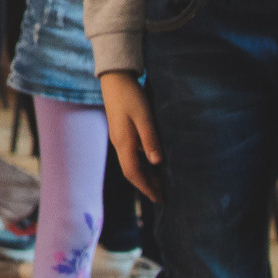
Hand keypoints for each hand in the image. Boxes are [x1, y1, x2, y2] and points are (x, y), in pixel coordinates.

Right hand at [101, 71, 165, 202]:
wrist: (115, 79)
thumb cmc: (131, 96)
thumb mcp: (143, 116)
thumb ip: (150, 139)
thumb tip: (157, 162)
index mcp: (124, 142)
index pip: (134, 173)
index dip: (146, 187)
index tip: (159, 198)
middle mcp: (119, 144)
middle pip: (132, 171)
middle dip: (146, 185)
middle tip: (162, 196)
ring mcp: (119, 138)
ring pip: (131, 164)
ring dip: (145, 175)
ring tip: (160, 183)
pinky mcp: (121, 132)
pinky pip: (132, 155)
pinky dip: (142, 164)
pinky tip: (152, 163)